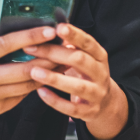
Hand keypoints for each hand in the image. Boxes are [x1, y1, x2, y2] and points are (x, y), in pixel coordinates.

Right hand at [0, 24, 56, 139]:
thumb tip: (18, 21)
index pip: (6, 44)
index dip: (30, 37)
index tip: (50, 30)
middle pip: (23, 69)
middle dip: (48, 58)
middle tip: (65, 48)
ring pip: (27, 84)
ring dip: (47, 73)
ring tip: (61, 61)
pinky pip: (22, 96)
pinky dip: (34, 85)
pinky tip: (45, 76)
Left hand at [24, 24, 128, 139]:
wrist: (106, 103)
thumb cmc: (87, 75)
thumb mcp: (84, 58)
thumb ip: (70, 46)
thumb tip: (48, 30)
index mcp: (100, 57)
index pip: (89, 43)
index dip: (75, 35)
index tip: (58, 27)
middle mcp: (101, 74)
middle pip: (80, 60)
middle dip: (56, 53)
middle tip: (33, 48)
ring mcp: (97, 94)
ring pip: (78, 86)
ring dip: (55, 78)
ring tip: (34, 71)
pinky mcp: (89, 111)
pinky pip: (72, 108)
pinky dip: (55, 100)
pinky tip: (40, 92)